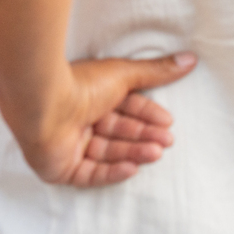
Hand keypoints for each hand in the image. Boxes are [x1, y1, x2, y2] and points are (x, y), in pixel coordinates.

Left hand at [21, 54, 196, 187]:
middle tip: (167, 141)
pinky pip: (90, 174)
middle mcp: (76, 120)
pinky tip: (133, 168)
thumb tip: (191, 59)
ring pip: (106, 153)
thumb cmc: (80, 84)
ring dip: (133, 152)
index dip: (146, 115)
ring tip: (156, 152)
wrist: (42, 103)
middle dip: (143, 136)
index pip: (122, 109)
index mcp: (88, 97)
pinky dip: (112, 172)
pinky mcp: (60, 168)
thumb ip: (155, 71)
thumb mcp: (123, 74)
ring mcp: (67, 145)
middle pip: (116, 132)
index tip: (168, 122)